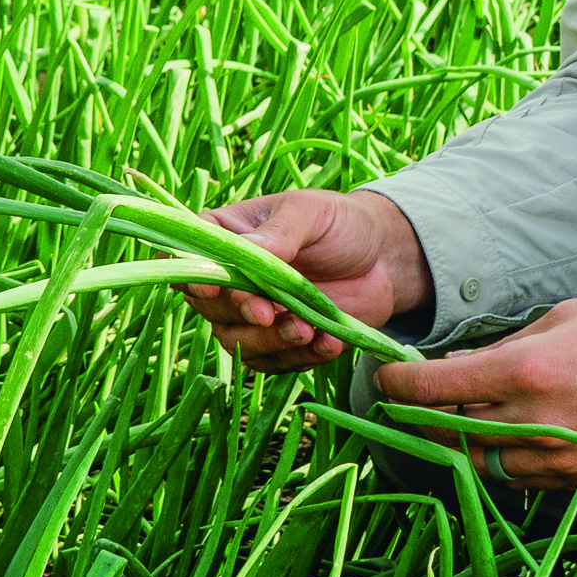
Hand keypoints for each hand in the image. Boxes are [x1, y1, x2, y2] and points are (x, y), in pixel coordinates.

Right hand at [173, 189, 431, 372]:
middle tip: (270, 313)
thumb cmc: (339, 223)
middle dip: (241, 315)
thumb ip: (279, 234)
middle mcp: (232, 281)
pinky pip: (276, 363)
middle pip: (211, 309)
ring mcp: (255, 315)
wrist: (386, 259)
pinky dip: (300, 358)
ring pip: (240, 344)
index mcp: (226, 237)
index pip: (190, 258)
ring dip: (271, 342)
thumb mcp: (309, 214)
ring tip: (308, 330)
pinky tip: (329, 343)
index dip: (192, 276)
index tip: (210, 288)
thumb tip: (248, 251)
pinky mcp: (282, 343)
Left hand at [371, 296, 576, 488]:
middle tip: (403, 402)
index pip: (433, 389)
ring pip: (479, 464)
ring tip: (451, 419)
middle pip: (445, 434)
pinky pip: (520, 479)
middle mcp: (535, 423)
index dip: (396, 385)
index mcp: (526, 371)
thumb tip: (459, 367)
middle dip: (417, 418)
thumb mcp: (566, 316)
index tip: (382, 378)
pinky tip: (502, 436)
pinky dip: (500, 460)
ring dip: (457, 443)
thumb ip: (505, 345)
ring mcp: (559, 460)